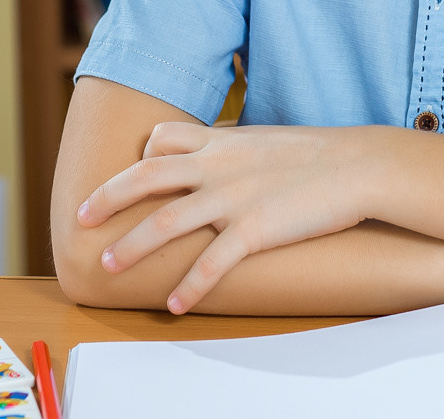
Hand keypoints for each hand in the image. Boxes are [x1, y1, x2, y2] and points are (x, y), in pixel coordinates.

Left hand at [77, 122, 374, 312]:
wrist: (361, 165)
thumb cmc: (322, 155)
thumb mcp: (271, 141)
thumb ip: (242, 151)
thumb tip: (230, 161)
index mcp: (224, 143)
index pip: (164, 139)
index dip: (141, 156)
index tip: (127, 173)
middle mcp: (219, 166)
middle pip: (146, 176)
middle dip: (108, 197)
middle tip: (81, 217)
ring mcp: (234, 197)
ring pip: (166, 221)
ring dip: (131, 246)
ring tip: (107, 266)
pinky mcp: (255, 229)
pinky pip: (212, 262)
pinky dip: (190, 285)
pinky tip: (175, 304)